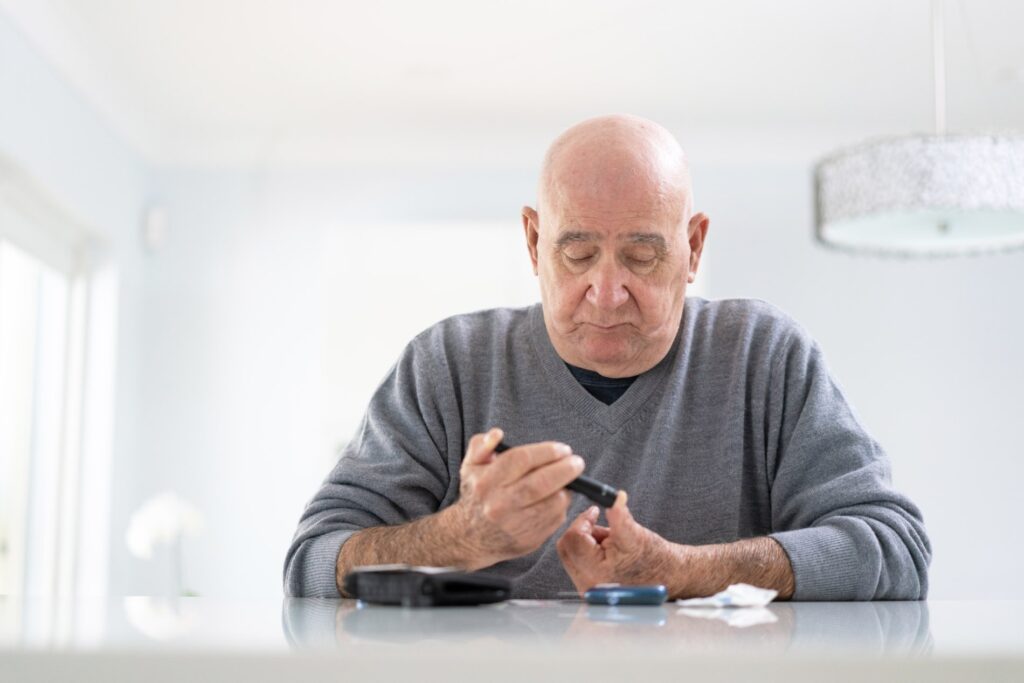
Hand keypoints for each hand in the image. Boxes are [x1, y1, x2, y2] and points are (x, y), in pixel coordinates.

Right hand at [448, 428, 584, 569]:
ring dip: (566, 488)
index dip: (547, 451)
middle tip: (577, 462)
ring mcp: (516, 524)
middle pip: (541, 482)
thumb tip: (497, 434)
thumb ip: (482, 445)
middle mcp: (500, 504)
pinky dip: (562, 505)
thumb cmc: (477, 494)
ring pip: (553, 502)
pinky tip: (558, 497)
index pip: (521, 459)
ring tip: (568, 480)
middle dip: (565, 469)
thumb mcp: (471, 466)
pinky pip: (556, 519)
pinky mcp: (529, 539)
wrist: (471, 537)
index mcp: (486, 482)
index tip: (562, 449)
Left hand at [556, 494, 678, 594]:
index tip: (595, 512)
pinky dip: (588, 551)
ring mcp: (587, 588)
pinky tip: (608, 553)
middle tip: (602, 526)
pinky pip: (576, 562)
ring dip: (586, 541)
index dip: (583, 520)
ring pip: (570, 553)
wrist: (667, 576)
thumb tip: (615, 497)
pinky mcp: (588, 587)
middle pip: (566, 547)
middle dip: (582, 531)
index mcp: (597, 573)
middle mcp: (587, 585)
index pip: (573, 538)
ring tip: (610, 542)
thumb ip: (620, 515)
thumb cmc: (654, 558)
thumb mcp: (635, 533)